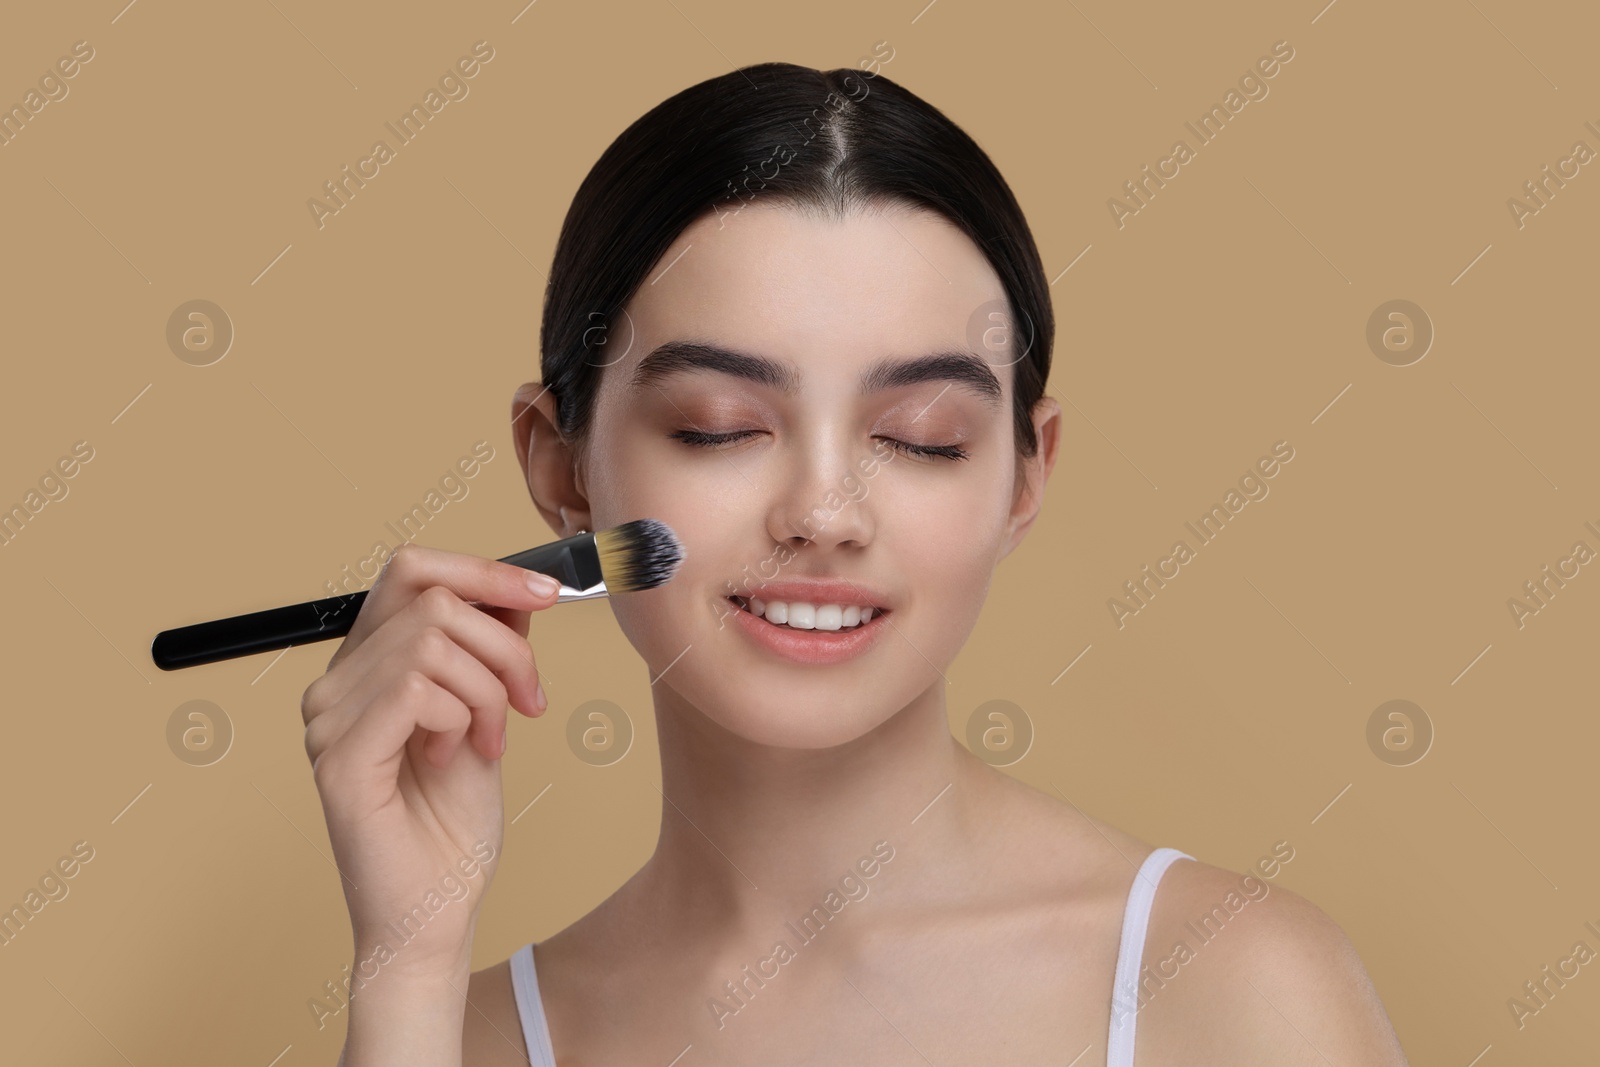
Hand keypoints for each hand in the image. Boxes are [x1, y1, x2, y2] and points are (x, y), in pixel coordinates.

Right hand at [300, 543, 558, 981]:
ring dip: (488, 691)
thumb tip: (518, 588)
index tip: (547, 593)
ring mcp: (328, 720)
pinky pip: (415, 690)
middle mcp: (335, 684)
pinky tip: (456, 756)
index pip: (409, 571)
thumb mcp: (487, 714)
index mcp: (366, 666)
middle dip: (505, 646)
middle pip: (431, 601)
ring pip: (431, 643)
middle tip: (529, 703)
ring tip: (490, 742)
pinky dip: (461, 717)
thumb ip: (489, 649)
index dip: (482, 570)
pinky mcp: (339, 757)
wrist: (438, 909)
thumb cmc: (453, 827)